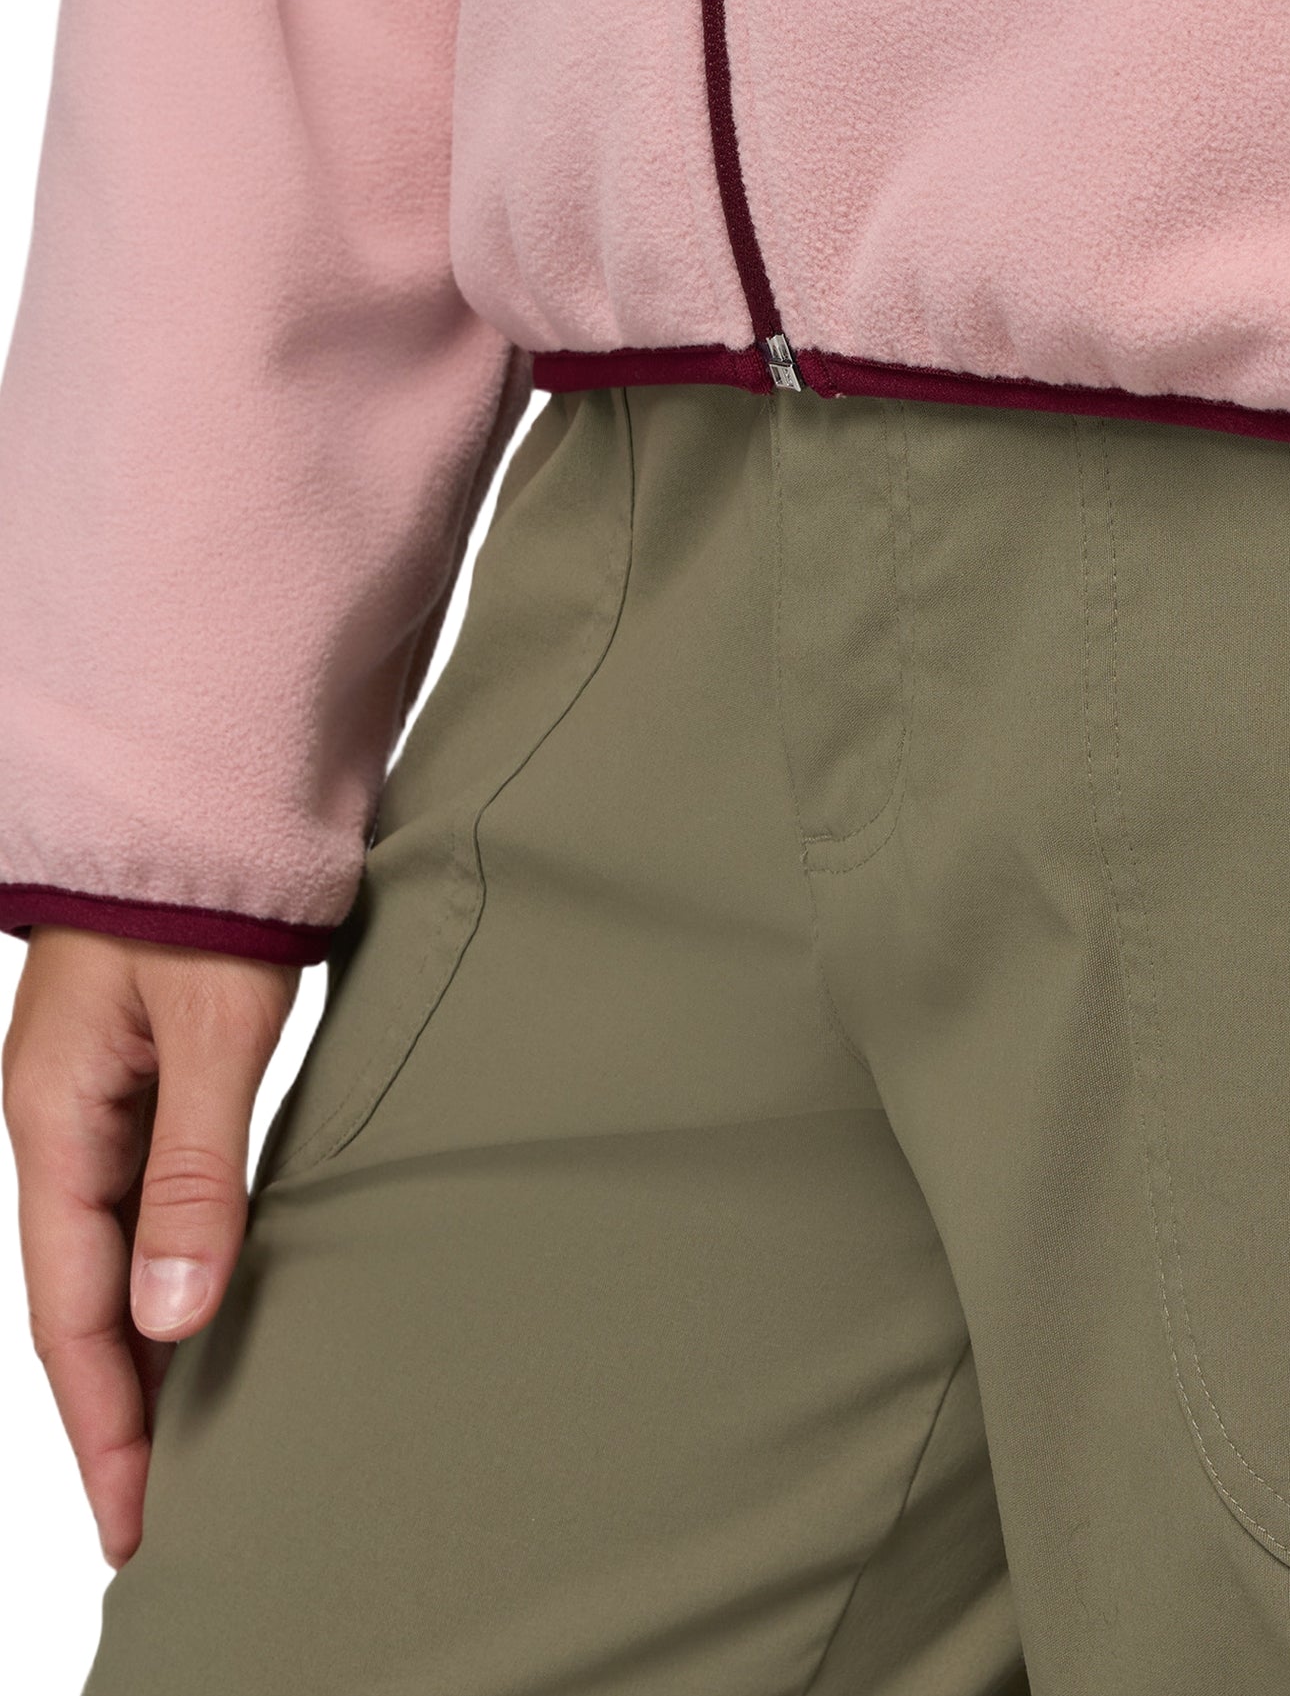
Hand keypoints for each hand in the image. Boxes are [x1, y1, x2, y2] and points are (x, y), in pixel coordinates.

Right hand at [6, 928, 297, 1562]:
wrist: (202, 786)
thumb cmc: (206, 894)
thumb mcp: (215, 1032)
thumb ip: (197, 1169)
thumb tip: (176, 1318)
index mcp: (58, 1125)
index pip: (77, 1314)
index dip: (107, 1422)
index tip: (135, 1520)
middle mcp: (64, 1124)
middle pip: (83, 1301)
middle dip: (115, 1413)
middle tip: (155, 1517)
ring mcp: (97, 1101)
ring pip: (110, 1256)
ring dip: (140, 1351)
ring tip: (179, 1444)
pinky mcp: (141, 1075)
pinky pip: (138, 1202)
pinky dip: (162, 1273)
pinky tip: (197, 1311)